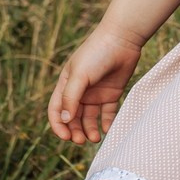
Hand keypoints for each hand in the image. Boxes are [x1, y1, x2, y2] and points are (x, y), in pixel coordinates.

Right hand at [48, 22, 142, 144]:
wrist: (123, 39)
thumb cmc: (97, 54)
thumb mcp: (79, 75)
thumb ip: (70, 98)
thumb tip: (64, 120)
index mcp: (66, 85)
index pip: (56, 110)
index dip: (58, 125)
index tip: (65, 137)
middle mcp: (79, 91)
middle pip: (73, 118)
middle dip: (75, 131)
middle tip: (82, 140)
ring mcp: (95, 93)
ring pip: (89, 118)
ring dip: (90, 130)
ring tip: (95, 138)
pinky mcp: (111, 94)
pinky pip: (107, 113)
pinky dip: (106, 123)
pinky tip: (107, 130)